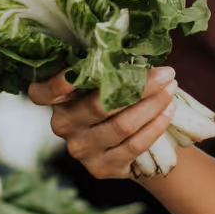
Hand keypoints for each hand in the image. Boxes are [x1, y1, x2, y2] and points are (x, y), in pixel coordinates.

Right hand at [28, 66, 177, 180]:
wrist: (125, 148)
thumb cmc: (113, 102)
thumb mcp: (102, 86)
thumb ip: (107, 70)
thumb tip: (138, 46)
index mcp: (58, 101)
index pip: (43, 93)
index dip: (56, 85)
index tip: (75, 72)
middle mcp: (63, 125)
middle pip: (99, 105)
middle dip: (138, 86)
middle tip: (166, 73)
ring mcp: (80, 149)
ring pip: (121, 125)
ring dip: (152, 105)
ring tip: (171, 89)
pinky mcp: (100, 167)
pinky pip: (133, 145)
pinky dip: (155, 126)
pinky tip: (169, 111)